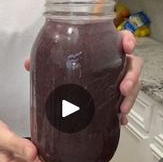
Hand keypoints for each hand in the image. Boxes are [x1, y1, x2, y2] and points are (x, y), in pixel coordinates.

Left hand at [25, 31, 142, 125]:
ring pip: (133, 86)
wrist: (67, 92)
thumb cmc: (68, 69)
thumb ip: (43, 61)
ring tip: (121, 110)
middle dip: (132, 76)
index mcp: (103, 50)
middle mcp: (114, 65)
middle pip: (134, 65)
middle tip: (123, 89)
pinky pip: (125, 105)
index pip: (121, 39)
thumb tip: (28, 64)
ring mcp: (117, 82)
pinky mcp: (116, 99)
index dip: (128, 40)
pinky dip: (123, 115)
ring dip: (131, 98)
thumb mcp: (55, 64)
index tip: (127, 47)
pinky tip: (119, 122)